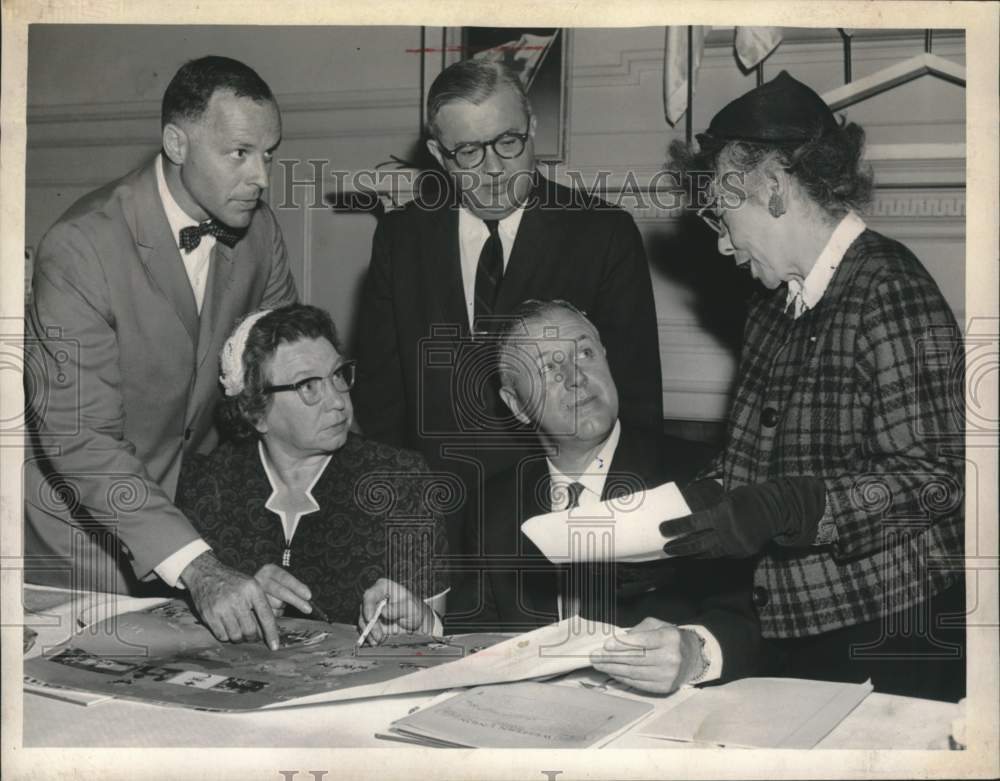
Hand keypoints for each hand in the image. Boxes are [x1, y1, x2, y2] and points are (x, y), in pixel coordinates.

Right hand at [180, 551, 280, 649]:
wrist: (205, 573)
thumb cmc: (232, 582)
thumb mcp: (250, 585)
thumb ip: (260, 603)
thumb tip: (268, 629)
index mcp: (252, 589)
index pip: (266, 616)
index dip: (271, 633)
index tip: (275, 646)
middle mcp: (238, 598)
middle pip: (250, 630)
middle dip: (253, 637)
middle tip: (252, 636)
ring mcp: (222, 607)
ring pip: (236, 636)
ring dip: (239, 638)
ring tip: (239, 631)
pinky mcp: (209, 614)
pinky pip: (222, 636)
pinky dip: (226, 637)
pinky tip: (227, 628)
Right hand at [254, 563, 313, 617]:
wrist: (248, 587)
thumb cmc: (274, 583)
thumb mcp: (281, 579)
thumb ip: (292, 586)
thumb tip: (307, 597)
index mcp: (269, 570)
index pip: (285, 578)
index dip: (297, 587)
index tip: (308, 595)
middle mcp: (260, 580)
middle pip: (281, 592)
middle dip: (296, 601)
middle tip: (308, 609)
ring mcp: (254, 594)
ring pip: (276, 604)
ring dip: (283, 606)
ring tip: (281, 602)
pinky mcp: (252, 607)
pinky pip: (270, 613)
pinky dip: (276, 612)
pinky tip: (273, 607)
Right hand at [357, 577, 433, 645]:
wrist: (416, 622)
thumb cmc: (414, 610)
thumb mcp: (411, 608)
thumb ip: (398, 609)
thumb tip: (383, 611)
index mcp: (383, 587)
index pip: (370, 595)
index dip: (368, 607)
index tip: (370, 619)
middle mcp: (374, 598)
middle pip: (364, 610)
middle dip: (369, 625)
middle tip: (378, 636)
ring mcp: (371, 610)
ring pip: (363, 621)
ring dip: (369, 633)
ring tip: (380, 641)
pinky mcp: (371, 622)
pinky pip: (365, 630)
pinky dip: (370, 637)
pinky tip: (378, 642)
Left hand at [590, 617, 704, 693]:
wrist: (694, 658)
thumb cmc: (671, 638)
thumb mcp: (658, 626)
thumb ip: (639, 630)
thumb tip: (617, 640)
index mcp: (670, 638)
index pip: (644, 642)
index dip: (624, 644)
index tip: (606, 645)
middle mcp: (671, 658)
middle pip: (636, 659)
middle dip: (611, 658)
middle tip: (594, 656)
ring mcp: (668, 675)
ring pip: (634, 673)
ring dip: (612, 669)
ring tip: (598, 664)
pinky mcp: (664, 688)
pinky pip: (638, 683)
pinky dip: (622, 677)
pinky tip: (611, 672)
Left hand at [660, 476, 825, 557]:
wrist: (778, 510)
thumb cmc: (750, 498)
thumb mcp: (729, 498)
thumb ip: (713, 509)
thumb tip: (694, 517)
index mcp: (722, 514)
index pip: (694, 523)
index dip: (677, 527)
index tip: (663, 529)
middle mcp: (727, 532)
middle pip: (698, 543)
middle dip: (680, 546)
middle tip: (666, 548)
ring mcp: (735, 544)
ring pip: (708, 553)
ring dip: (691, 554)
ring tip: (677, 553)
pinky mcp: (742, 553)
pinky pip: (721, 555)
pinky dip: (708, 554)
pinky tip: (698, 554)